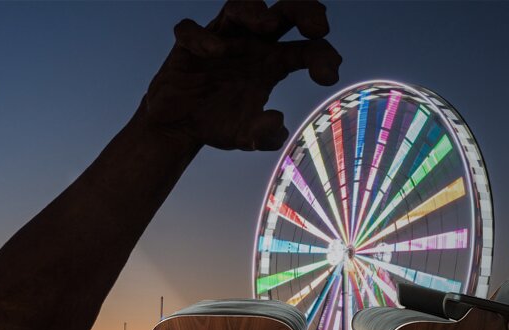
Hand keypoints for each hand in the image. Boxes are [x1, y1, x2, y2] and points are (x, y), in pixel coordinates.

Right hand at [145, 0, 341, 150]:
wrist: (180, 127)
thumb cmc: (220, 123)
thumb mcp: (247, 136)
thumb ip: (266, 135)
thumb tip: (277, 121)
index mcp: (276, 62)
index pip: (309, 49)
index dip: (324, 57)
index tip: (328, 76)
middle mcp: (253, 43)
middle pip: (284, 11)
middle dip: (304, 12)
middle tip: (318, 28)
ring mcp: (221, 39)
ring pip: (240, 7)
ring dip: (254, 11)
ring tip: (267, 25)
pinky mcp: (188, 45)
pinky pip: (191, 30)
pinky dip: (202, 37)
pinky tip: (214, 52)